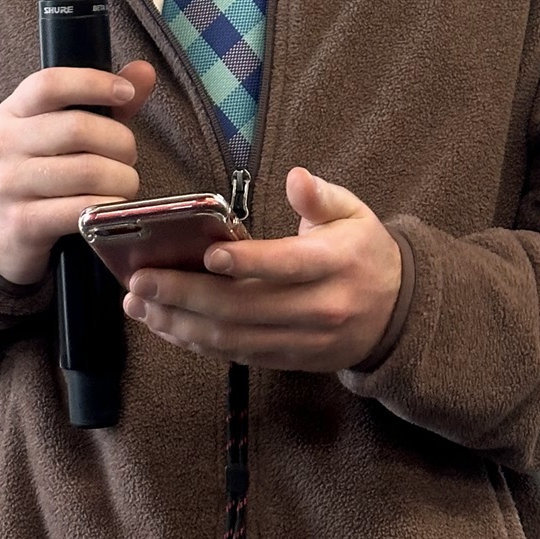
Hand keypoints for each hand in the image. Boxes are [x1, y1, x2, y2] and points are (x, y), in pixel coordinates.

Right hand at [0, 61, 155, 284]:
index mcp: (13, 112)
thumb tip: (144, 71)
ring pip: (87, 171)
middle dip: (120, 142)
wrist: (1, 235)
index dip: (93, 83)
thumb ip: (104, 103)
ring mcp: (9, 185)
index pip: (50, 84)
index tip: (126, 93)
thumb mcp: (63, 132)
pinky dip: (108, 207)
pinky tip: (111, 207)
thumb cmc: (42, 174)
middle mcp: (4, 144)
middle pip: (78, 128)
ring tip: (124, 184)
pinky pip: (80, 210)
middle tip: (129, 157)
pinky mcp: (21, 224)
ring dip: (121, 179)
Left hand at [123, 167, 401, 371]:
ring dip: (181, 324)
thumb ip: (321, 196)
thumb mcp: (354, 212)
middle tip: (141, 281)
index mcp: (335, 264)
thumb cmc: (364, 252)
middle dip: (186, 296)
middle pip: (245, 308)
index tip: (206, 253)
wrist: (399, 314)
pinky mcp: (290, 360)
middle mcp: (319, 308)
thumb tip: (296, 177)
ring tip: (140, 305)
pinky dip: (198, 342)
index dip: (246, 262)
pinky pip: (238, 356)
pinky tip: (166, 325)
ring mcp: (304, 341)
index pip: (286, 265)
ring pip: (234, 339)